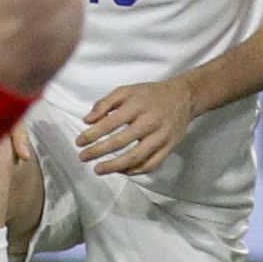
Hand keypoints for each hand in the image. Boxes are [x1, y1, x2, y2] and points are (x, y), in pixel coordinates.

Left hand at [77, 76, 198, 176]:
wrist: (183, 98)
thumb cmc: (150, 94)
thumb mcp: (127, 90)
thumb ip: (105, 103)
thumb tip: (87, 120)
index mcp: (138, 105)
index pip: (111, 123)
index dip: (92, 134)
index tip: (79, 142)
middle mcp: (150, 121)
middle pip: (121, 142)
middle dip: (99, 152)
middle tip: (83, 157)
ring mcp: (162, 136)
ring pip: (136, 157)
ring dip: (115, 166)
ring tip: (98, 169)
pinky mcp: (170, 147)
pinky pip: (151, 164)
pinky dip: (135, 170)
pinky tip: (121, 170)